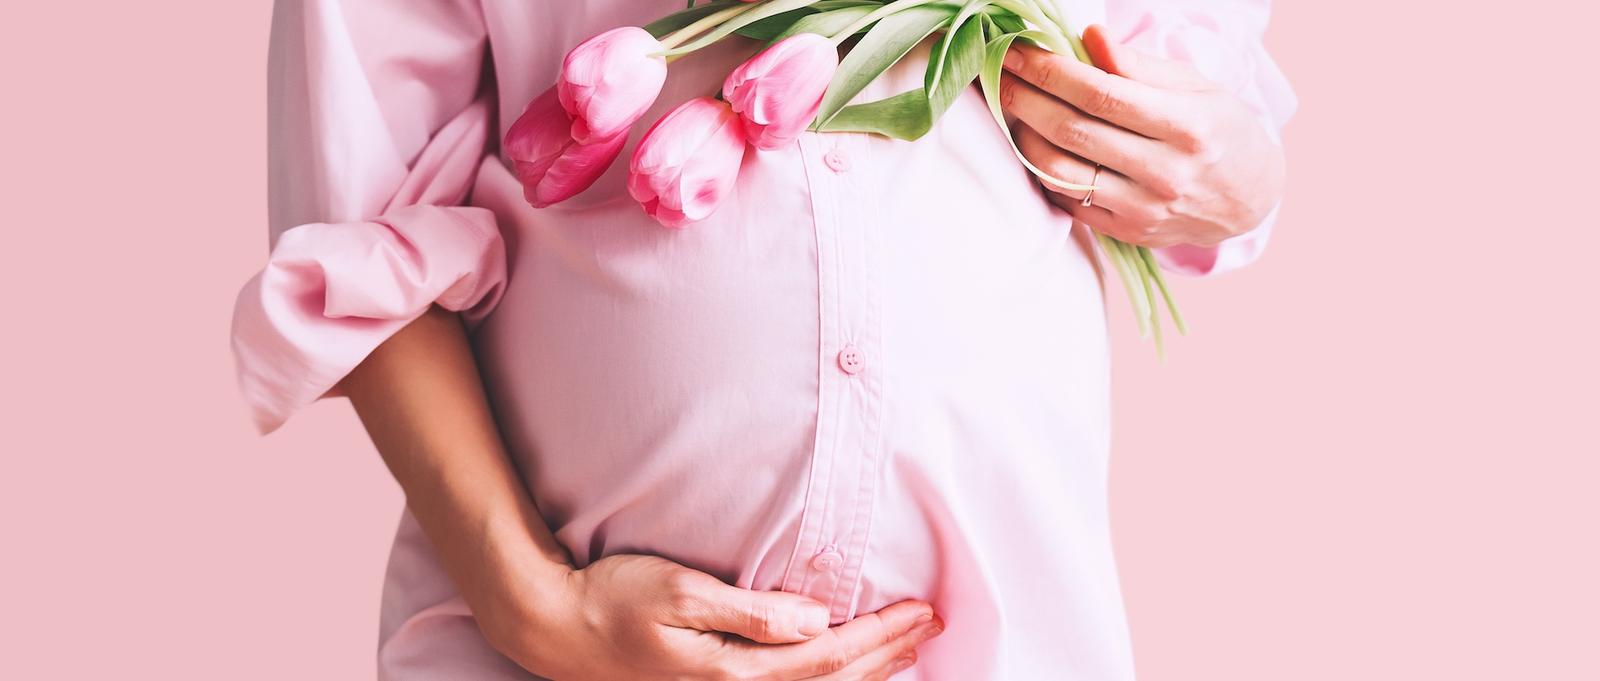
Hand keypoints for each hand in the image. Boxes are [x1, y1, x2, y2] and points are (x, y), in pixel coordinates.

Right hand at [485, 554, 942, 679]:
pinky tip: (847, 671)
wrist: (557, 631)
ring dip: (869, 673)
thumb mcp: (681, 592)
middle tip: (932, 624)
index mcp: (734, 673)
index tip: (922, 609)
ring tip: (908, 649)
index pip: (830, 657)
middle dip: (889, 654)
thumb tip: (817, 618)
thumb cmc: (614, 600)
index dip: (881, 636)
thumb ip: (751, 610)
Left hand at [1000, 25, 1284, 247]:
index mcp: (1186, 126)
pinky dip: (1041, 170)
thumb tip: (1091, 36)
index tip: (1018, 52)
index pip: (1100, 94)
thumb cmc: (1219, 130)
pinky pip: (1068, 201)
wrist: (1248, 198)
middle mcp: (1165, 172)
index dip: (1050, 71)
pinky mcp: (1127, 232)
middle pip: (1074, 131)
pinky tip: (1033, 144)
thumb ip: (1139, 66)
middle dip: (1025, 98)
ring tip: (1011, 109)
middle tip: (999, 75)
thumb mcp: (1195, 87)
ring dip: (1024, 136)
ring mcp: (1144, 208)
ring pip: (1061, 171)